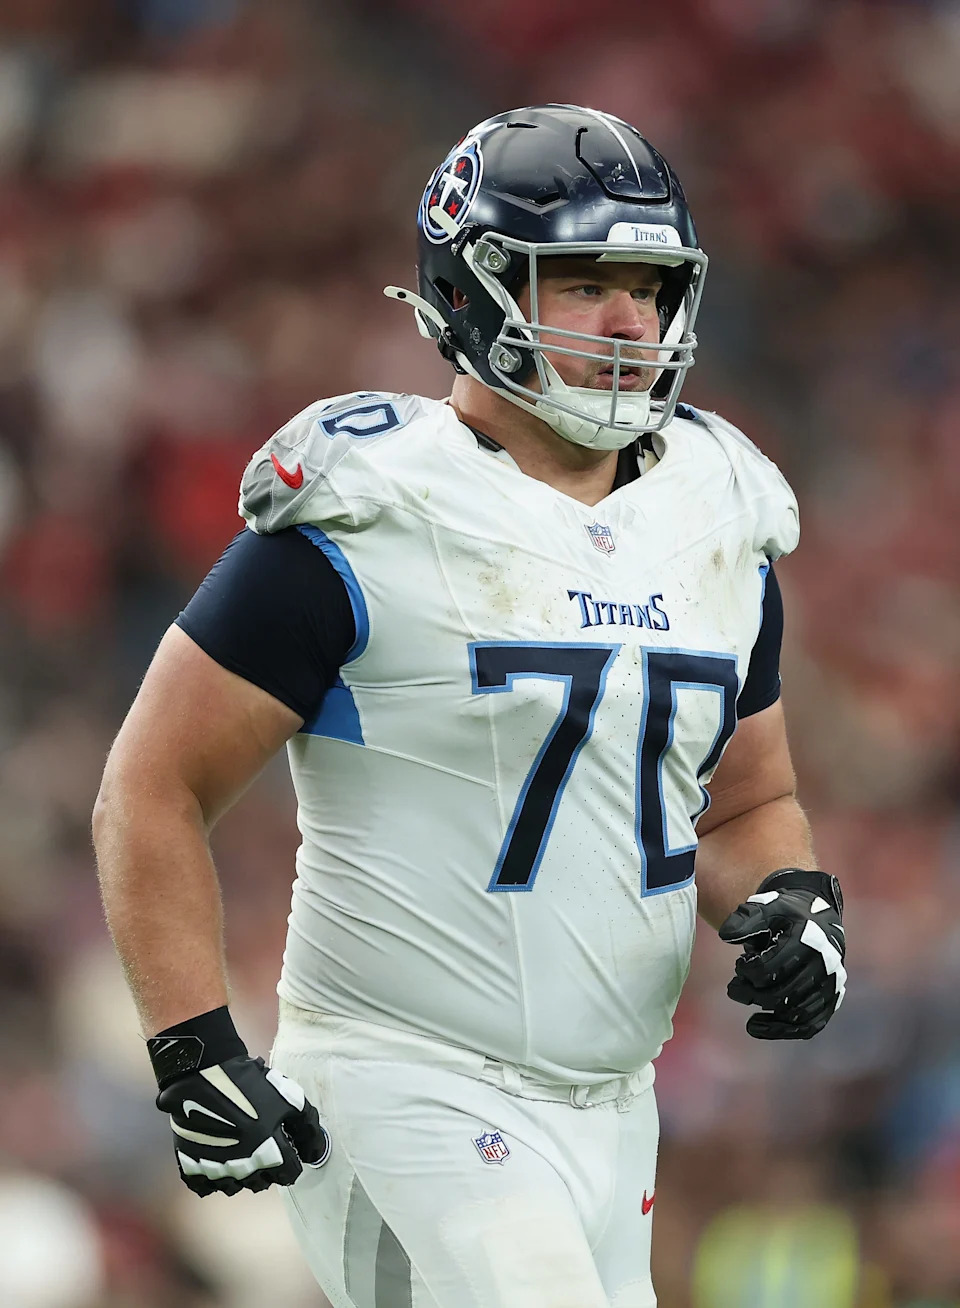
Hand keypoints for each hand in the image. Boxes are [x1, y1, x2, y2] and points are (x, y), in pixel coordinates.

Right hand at [148, 1008, 329, 1196]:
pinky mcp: (191, 1165)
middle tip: (264, 1147)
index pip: (290, 1174)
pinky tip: (216, 1161)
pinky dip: (211, 1178)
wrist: (204, 1072)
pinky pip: (204, 1186)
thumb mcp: (288, 1097)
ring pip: (234, 1187)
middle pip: (262, 1183)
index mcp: (268, 1152)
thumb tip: (316, 1151)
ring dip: (241, 1175)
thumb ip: (308, 1125)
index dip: (293, 1161)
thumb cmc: (249, 1083)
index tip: (288, 1149)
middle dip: (268, 1169)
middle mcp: (242, 1167)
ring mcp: (214, 1168)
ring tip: (241, 1153)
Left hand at [718, 868, 845, 1039]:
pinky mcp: (830, 1000)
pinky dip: (783, 1031)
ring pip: (797, 1013)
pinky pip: (810, 1025)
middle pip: (781, 993)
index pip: (769, 968)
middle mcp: (823, 965)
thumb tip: (726, 936)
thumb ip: (745, 920)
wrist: (818, 919)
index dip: (747, 970)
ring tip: (747, 1009)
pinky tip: (757, 1027)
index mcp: (807, 941)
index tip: (740, 963)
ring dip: (767, 1017)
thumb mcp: (766, 908)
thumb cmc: (787, 915)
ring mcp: (829, 985)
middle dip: (752, 993)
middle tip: (735, 987)